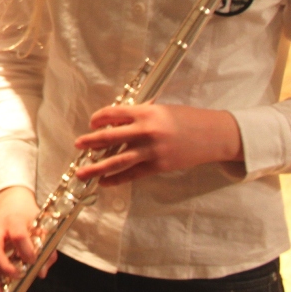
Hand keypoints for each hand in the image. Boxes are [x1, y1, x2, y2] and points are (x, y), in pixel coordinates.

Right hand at [0, 186, 54, 291]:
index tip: (33, 261)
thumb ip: (46, 249)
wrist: (11, 203)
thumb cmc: (28, 215)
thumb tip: (41, 272)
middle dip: (4, 266)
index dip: (25, 248)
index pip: (17, 234)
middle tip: (16, 278)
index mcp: (13, 221)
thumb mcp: (42, 226)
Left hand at [73, 104, 242, 185]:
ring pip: (117, 160)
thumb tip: (113, 123)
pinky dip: (117, 178)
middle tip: (78, 145)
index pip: (112, 114)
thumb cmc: (186, 119)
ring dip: (96, 167)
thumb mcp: (160, 110)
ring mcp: (152, 150)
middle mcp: (145, 131)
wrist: (212, 135)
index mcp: (145, 112)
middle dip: (90, 142)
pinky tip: (105, 182)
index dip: (98, 119)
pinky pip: (132, 174)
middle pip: (109, 138)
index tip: (91, 123)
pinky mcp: (158, 165)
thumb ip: (138, 116)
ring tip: (82, 172)